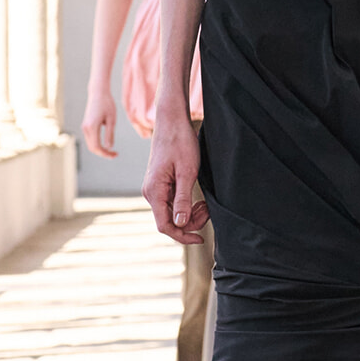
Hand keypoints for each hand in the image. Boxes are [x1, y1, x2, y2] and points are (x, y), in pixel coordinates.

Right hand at [82, 89, 117, 157]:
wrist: (98, 93)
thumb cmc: (107, 104)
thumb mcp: (111, 120)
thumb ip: (109, 134)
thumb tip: (109, 148)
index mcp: (91, 127)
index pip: (97, 147)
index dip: (106, 154)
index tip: (115, 155)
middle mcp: (85, 128)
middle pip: (92, 148)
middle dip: (103, 153)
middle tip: (115, 155)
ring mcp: (84, 127)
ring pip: (90, 144)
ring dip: (100, 150)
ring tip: (112, 151)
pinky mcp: (86, 125)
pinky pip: (90, 139)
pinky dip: (97, 144)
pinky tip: (106, 144)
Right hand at [142, 109, 209, 244]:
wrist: (172, 122)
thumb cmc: (180, 143)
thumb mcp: (187, 172)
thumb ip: (183, 199)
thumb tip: (180, 224)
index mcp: (154, 191)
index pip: (165, 225)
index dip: (183, 236)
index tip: (201, 239)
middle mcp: (150, 193)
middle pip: (169, 221)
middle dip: (191, 222)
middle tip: (209, 211)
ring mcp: (154, 189)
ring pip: (172, 213)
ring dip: (190, 214)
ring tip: (206, 205)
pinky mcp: (160, 184)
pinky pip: (172, 203)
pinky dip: (187, 205)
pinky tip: (199, 200)